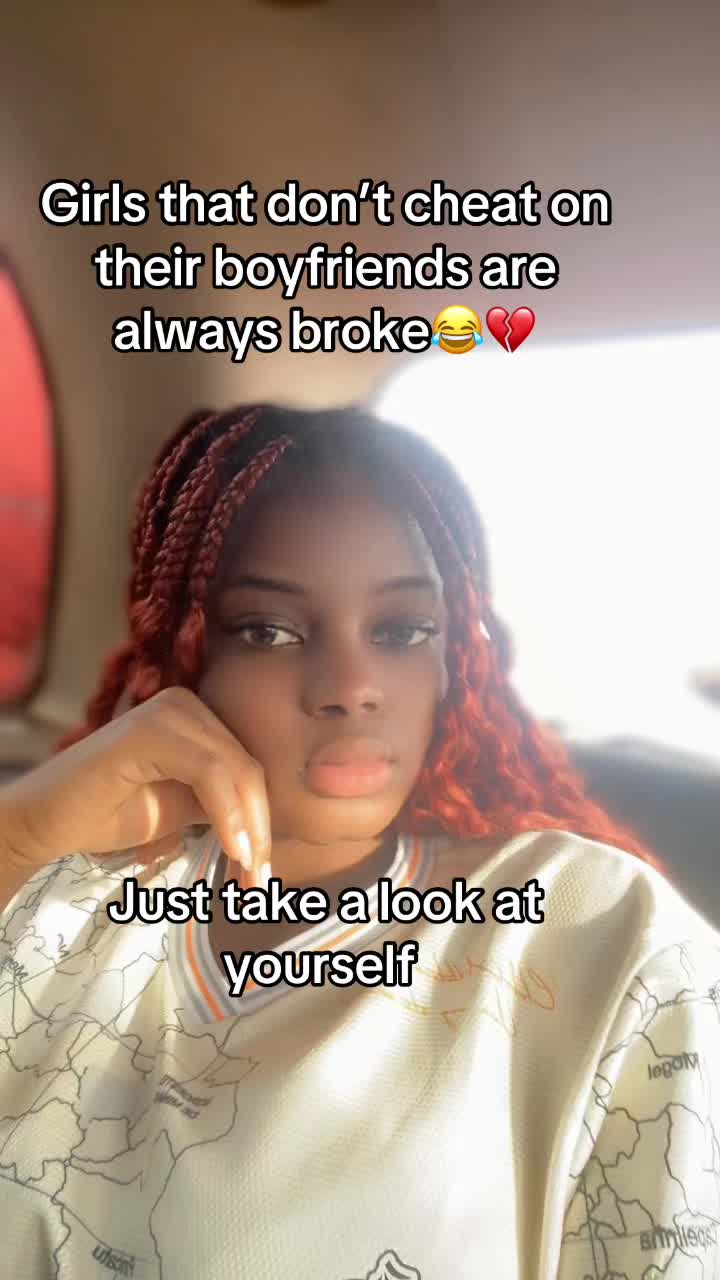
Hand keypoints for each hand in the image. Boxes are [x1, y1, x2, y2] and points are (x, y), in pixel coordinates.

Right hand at [0, 687, 270, 884]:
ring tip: (248, 874)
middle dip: (261, 828)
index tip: (263, 869)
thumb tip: (270, 826)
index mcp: (197, 716)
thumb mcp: (183, 808)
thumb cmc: (109, 816)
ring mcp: (167, 711)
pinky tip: (233, 851)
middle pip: (247, 767)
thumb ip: (222, 803)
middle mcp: (185, 704)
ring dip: (249, 828)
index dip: (263, 819)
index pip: (248, 766)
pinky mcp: (150, 730)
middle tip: (261, 880)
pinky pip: (209, 772)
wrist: (46, 822)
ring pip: (235, 770)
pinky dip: (228, 815)